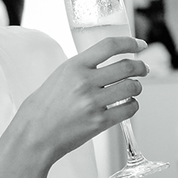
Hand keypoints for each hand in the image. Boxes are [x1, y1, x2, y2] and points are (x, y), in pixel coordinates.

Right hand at [9, 37, 148, 164]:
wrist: (34, 135)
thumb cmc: (43, 107)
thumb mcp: (59, 76)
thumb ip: (82, 68)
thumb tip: (106, 64)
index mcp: (74, 66)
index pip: (109, 46)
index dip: (130, 42)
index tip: (140, 44)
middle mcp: (85, 82)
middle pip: (127, 67)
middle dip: (141, 67)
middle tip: (144, 69)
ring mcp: (93, 103)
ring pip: (132, 87)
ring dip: (137, 87)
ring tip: (133, 88)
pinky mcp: (99, 122)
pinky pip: (129, 109)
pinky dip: (133, 105)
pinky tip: (127, 104)